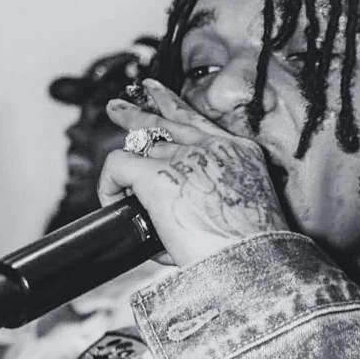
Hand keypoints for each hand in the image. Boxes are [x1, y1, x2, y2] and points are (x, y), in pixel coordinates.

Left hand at [101, 81, 286, 267]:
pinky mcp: (155, 176)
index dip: (173, 106)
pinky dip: (109, 186)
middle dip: (139, 112)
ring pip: (140, 141)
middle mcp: (212, 147)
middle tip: (117, 107)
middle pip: (167, 119)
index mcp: (239, 152)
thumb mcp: (244, 209)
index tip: (156, 95)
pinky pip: (118, 166)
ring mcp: (183, 158)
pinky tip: (111, 202)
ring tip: (108, 156)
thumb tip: (183, 219)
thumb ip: (214, 199)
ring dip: (124, 158)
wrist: (252, 263)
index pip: (199, 121)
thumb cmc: (250, 250)